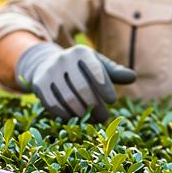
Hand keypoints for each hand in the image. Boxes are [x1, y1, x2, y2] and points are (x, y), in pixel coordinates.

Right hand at [14, 39, 135, 121]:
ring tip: (92, 120)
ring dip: (82, 113)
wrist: (48, 65)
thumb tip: (132, 77)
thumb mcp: (98, 66)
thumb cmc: (81, 68)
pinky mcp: (39, 85)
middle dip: (96, 106)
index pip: (95, 70)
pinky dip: (66, 115)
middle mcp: (63, 59)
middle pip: (82, 88)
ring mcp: (49, 72)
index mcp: (81, 53)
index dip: (105, 87)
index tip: (112, 101)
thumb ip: (115, 72)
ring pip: (68, 98)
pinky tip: (75, 119)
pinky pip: (54, 105)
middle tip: (104, 117)